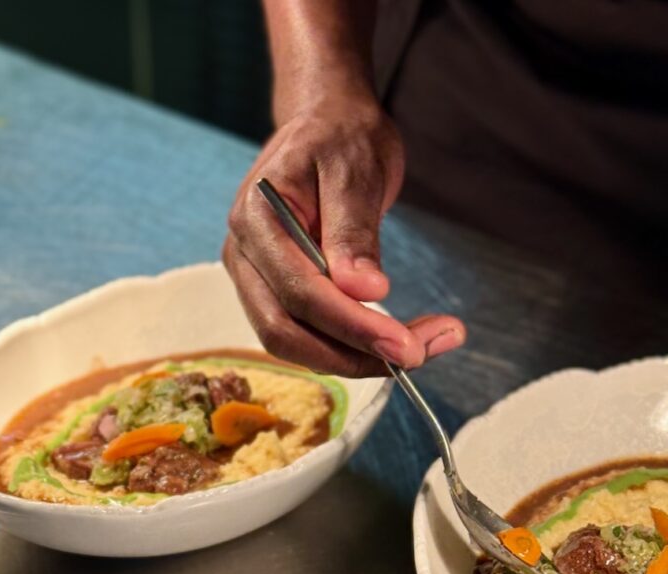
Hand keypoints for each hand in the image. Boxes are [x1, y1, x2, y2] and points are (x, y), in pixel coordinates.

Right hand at [222, 96, 464, 376]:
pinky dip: (350, 346)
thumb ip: (354, 230)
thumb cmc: (341, 136)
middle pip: (286, 332)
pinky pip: (307, 333)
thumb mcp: (356, 169)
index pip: (299, 292)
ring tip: (424, 346)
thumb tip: (364, 290)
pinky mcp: (277, 290)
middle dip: (353, 354)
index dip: (352, 326)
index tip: (407, 344)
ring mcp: (256, 276)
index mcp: (256, 217)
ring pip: (295, 343)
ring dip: (356, 358)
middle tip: (421, 354)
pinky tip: (397, 338)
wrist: (327, 122)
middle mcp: (243, 254)